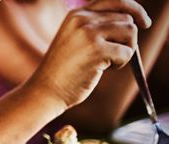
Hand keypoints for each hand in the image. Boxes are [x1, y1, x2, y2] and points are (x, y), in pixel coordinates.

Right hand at [29, 0, 151, 108]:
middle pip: (126, 19)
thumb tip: (132, 21)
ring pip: (130, 32)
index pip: (114, 1)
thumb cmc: (63, 69)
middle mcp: (82, 19)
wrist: (46, 89)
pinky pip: (127, 52)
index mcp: (76, 14)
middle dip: (126, 38)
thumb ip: (96, 26)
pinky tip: (101, 69)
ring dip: (125, 49)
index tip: (143, 21)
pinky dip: (120, 63)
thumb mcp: (75, 38)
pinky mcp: (96, 50)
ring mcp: (88, 33)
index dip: (133, 9)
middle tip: (113, 55)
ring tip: (106, 62)